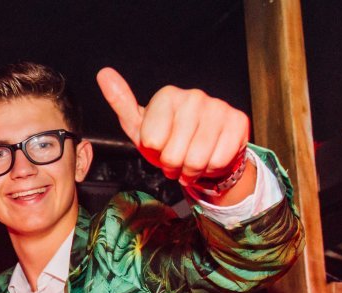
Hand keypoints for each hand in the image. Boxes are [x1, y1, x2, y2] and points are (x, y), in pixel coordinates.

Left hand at [97, 67, 249, 185]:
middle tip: (177, 158)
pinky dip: (212, 167)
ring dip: (191, 170)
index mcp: (167, 96)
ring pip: (197, 159)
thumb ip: (122, 103)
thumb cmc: (168, 140)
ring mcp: (218, 107)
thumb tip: (103, 74)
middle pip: (174, 154)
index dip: (155, 152)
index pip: (151, 141)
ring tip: (191, 161)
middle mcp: (193, 96)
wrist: (204, 152)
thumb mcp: (140, 126)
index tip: (160, 146)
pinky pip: (218, 160)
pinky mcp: (238, 121)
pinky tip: (210, 158)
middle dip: (174, 165)